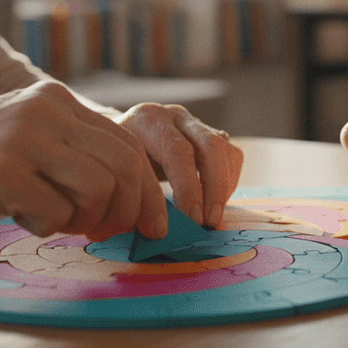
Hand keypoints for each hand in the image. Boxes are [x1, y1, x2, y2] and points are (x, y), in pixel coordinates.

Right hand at [0, 82, 238, 241]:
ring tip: (63, 223)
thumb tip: (136, 191)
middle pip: (123, 166)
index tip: (149, 221)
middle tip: (113, 232)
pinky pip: (56, 214)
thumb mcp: (28, 132)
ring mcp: (23, 140)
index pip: (128, 143)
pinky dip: (49, 228)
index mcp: (57, 99)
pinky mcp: (1, 173)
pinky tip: (25, 220)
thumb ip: (75, 148)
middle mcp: (44, 111)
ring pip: (98, 189)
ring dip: (88, 219)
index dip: (146, 189)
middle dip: (129, 209)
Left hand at [115, 103, 242, 228]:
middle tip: (210, 221)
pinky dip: (228, 181)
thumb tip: (159, 231)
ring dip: (224, 187)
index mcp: (147, 120)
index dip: (188, 188)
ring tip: (213, 216)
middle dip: (214, 188)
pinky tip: (214, 202)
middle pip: (209, 146)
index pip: (177, 152)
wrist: (117, 140)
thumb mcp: (118, 174)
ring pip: (224, 149)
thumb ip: (137, 196)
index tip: (192, 220)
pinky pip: (231, 155)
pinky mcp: (210, 133)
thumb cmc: (117, 163)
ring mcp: (194, 122)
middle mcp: (174, 116)